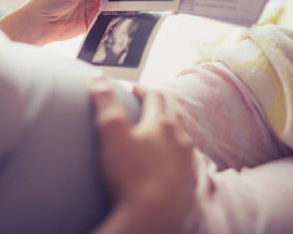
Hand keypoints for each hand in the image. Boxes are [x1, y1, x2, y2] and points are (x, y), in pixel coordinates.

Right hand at [90, 79, 196, 233]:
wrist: (154, 215)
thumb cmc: (131, 173)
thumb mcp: (111, 131)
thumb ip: (105, 102)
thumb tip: (98, 76)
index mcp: (161, 124)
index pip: (154, 97)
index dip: (143, 89)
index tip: (133, 87)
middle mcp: (180, 140)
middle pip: (173, 115)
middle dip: (161, 106)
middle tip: (151, 104)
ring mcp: (188, 164)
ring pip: (185, 140)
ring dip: (175, 132)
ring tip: (166, 133)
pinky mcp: (192, 186)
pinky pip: (193, 167)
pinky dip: (186, 160)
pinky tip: (184, 165)